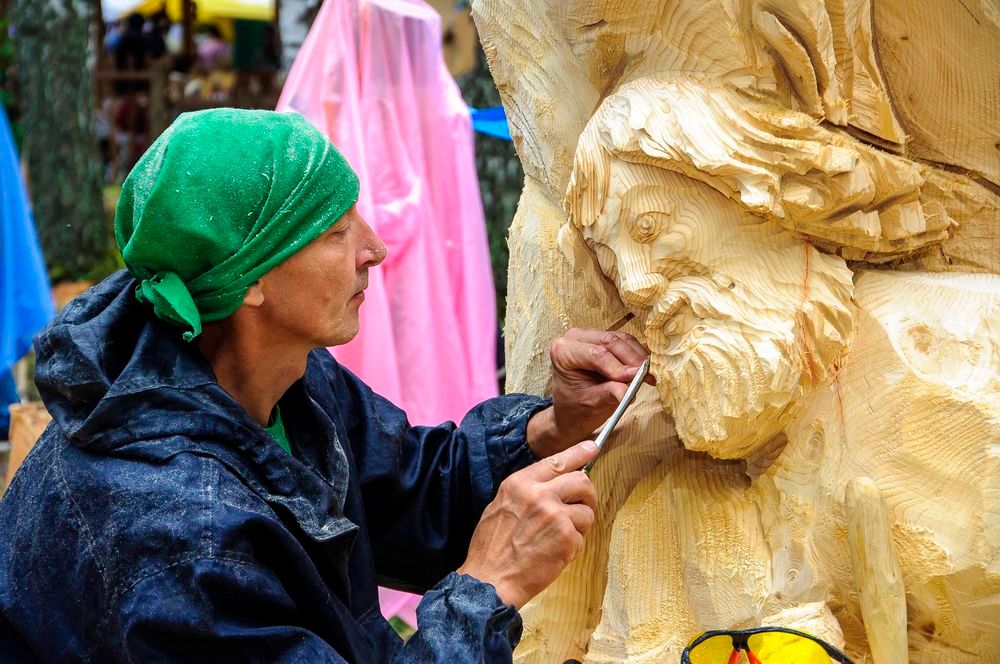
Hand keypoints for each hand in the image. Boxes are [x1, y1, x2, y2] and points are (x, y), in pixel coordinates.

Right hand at [457, 441, 598, 608]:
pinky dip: (574, 547)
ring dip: (580, 525)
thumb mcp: (501, 505)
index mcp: (520, 483)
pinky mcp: (566, 538)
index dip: (578, 453)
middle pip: (581, 481)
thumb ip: (526, 490)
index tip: (591, 448)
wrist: (490, 580)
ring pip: (587, 511)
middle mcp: (539, 494)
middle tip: (584, 505)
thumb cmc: (492, 547)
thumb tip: (552, 483)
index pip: (557, 461)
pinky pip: (582, 537)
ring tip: (561, 538)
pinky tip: (555, 554)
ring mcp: (555, 516)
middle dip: (588, 494)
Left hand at [527, 328, 653, 457]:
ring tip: (648, 376)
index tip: (635, 379)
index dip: (617, 366)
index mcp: (562, 352)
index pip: (595, 354)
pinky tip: (644, 371)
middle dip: (631, 359)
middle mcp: (574, 338)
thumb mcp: (591, 404)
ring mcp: (590, 336)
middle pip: (610, 341)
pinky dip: (637, 355)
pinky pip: (626, 342)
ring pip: (621, 339)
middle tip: (647, 377)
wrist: (572, 410)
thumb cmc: (575, 408)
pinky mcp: (604, 339)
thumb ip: (609, 394)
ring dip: (637, 357)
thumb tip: (628, 392)